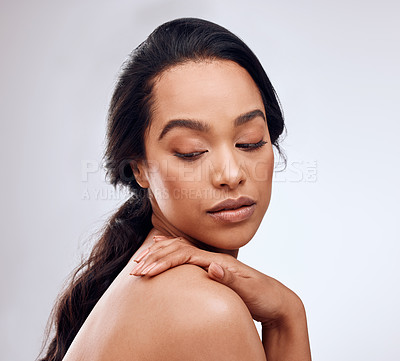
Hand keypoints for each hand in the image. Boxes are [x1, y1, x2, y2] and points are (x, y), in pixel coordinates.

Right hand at [130, 235, 303, 325]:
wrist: (278, 300)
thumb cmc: (265, 296)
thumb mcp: (250, 290)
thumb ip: (231, 278)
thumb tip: (211, 267)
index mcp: (220, 261)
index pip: (185, 254)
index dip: (164, 261)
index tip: (145, 271)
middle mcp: (215, 258)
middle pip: (179, 249)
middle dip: (156, 257)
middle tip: (135, 268)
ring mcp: (214, 262)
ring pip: (181, 250)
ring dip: (160, 254)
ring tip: (142, 260)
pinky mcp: (213, 269)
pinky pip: (186, 256)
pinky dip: (171, 253)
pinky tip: (163, 253)